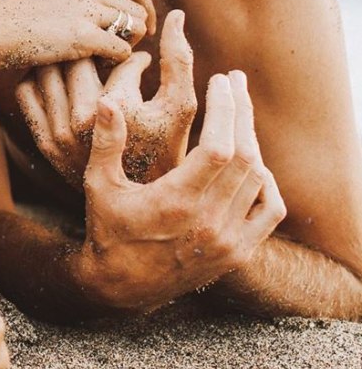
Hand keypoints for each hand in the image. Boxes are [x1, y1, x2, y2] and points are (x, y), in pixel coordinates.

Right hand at [0, 0, 155, 75]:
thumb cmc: (10, 18)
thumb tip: (94, 11)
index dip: (144, 7)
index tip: (141, 26)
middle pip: (137, 7)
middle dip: (139, 31)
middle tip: (127, 50)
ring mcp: (86, 8)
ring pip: (135, 27)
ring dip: (128, 46)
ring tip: (110, 59)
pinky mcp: (82, 35)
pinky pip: (121, 49)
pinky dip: (117, 61)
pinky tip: (100, 68)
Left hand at [17, 9, 196, 187]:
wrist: (138, 209)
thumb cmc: (165, 154)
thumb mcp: (180, 110)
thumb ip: (180, 60)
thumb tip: (175, 15)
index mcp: (116, 110)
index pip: (119, 59)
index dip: (134, 56)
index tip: (141, 62)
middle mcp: (83, 122)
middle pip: (77, 56)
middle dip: (94, 49)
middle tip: (106, 55)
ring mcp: (58, 134)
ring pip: (47, 70)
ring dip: (65, 59)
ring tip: (84, 64)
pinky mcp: (43, 143)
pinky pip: (26, 93)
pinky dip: (39, 80)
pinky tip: (62, 84)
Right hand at [74, 70, 286, 311]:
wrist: (122, 287)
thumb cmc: (107, 230)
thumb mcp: (100, 185)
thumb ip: (107, 141)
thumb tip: (109, 99)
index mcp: (176, 203)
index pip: (218, 147)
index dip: (225, 109)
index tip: (218, 80)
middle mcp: (209, 222)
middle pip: (245, 155)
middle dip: (241, 111)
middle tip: (234, 80)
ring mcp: (228, 240)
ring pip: (259, 178)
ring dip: (251, 139)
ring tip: (238, 112)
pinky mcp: (238, 252)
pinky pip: (269, 208)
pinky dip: (265, 180)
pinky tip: (249, 160)